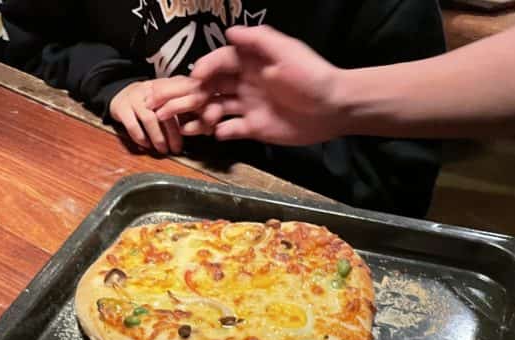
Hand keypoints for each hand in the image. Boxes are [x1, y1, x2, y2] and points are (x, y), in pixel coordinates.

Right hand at [109, 79, 183, 154]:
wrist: (120, 93)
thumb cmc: (146, 102)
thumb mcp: (162, 100)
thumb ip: (176, 110)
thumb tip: (191, 129)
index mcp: (162, 87)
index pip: (176, 104)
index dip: (183, 122)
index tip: (187, 137)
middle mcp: (148, 90)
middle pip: (164, 112)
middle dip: (172, 134)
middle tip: (176, 149)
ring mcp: (134, 98)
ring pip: (149, 118)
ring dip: (157, 137)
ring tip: (162, 150)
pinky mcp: (121, 107)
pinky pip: (132, 125)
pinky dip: (140, 137)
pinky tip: (146, 145)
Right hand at [149, 25, 347, 144]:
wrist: (333, 108)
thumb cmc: (311, 76)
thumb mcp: (285, 51)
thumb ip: (258, 40)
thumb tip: (228, 32)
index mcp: (250, 62)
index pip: (218, 62)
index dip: (204, 69)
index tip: (194, 79)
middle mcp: (245, 83)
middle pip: (211, 86)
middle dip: (193, 94)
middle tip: (181, 104)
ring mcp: (247, 106)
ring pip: (215, 108)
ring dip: (203, 114)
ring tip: (198, 121)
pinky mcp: (253, 128)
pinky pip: (229, 130)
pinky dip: (219, 132)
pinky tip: (215, 133)